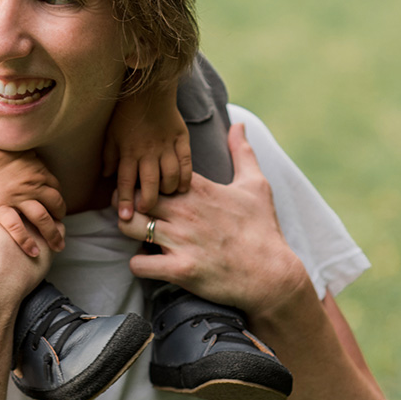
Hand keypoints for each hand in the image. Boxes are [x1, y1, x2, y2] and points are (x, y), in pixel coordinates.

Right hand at [0, 147, 64, 258]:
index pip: (56, 190)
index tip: (57, 211)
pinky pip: (17, 228)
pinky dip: (27, 242)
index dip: (58, 202)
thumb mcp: (23, 153)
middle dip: (60, 219)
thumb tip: (40, 171)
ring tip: (58, 246)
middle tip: (62, 231)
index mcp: (39, 172)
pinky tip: (34, 252)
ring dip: (53, 233)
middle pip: (55, 205)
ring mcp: (17, 198)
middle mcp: (32, 186)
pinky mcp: (0, 207)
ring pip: (42, 219)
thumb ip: (34, 164)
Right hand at [0, 158, 51, 299]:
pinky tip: (39, 245)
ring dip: (38, 214)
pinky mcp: (50, 237)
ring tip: (28, 229)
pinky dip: (50, 236)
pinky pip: (56, 231)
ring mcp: (35, 216)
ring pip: (42, 207)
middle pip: (21, 186)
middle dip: (19, 193)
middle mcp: (14, 195)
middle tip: (10, 217)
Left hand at [102, 85, 191, 220]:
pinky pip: (187, 163)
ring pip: (171, 176)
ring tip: (165, 198)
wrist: (148, 88)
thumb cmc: (126, 113)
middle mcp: (148, 151)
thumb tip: (106, 176)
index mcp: (129, 151)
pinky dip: (186, 178)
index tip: (125, 218)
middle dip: (148, 202)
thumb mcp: (110, 133)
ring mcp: (167, 145)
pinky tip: (183, 187)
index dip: (125, 201)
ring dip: (168, 191)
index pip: (126, 181)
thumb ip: (109, 156)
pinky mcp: (182, 139)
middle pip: (151, 183)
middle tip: (147, 211)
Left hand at [116, 124, 307, 323]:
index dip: (146, 176)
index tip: (147, 186)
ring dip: (128, 229)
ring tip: (139, 234)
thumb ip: (242, 152)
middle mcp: (185, 211)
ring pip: (128, 226)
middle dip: (127, 200)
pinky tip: (149, 262)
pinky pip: (139, 264)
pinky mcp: (180, 269)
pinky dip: (138, 264)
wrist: (272, 275)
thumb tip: (239, 124)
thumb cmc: (263, 229)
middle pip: (133, 195)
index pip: (154, 170)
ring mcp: (181, 240)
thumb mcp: (256, 185)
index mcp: (198, 189)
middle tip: (134, 210)